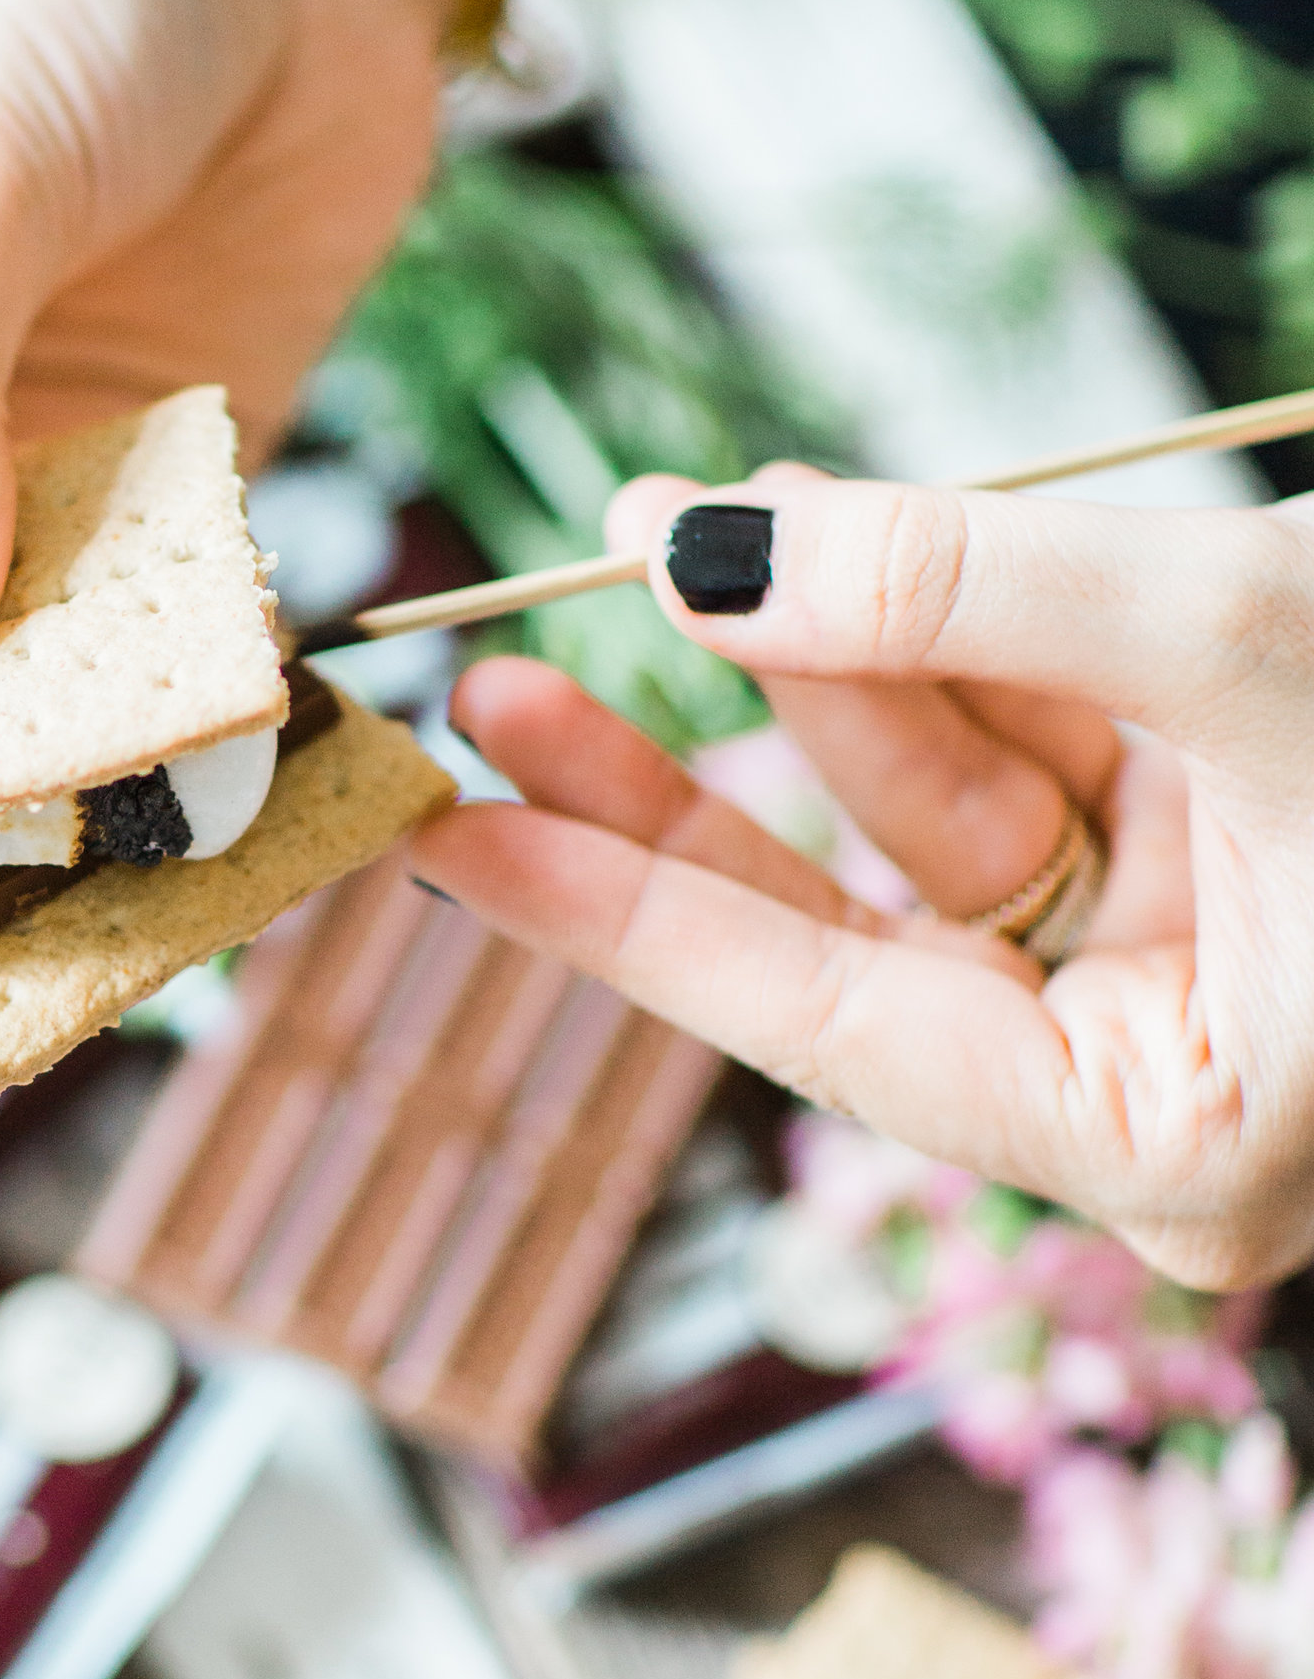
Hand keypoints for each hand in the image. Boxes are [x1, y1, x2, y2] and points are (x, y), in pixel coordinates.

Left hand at [413, 464, 1313, 1290]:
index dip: (621, 918)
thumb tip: (705, 559)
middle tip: (494, 693)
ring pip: (926, 820)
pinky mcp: (1203, 867)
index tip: (445, 842)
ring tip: (668, 530)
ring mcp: (1176, 973)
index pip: (818, 1025)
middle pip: (840, 933)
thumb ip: (970, 596)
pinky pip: (1027, 754)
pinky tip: (819, 541)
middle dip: (672, 790)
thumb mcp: (1240, 641)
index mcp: (1177, 1148)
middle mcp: (1157, 1087)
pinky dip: (933, 644)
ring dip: (804, 661)